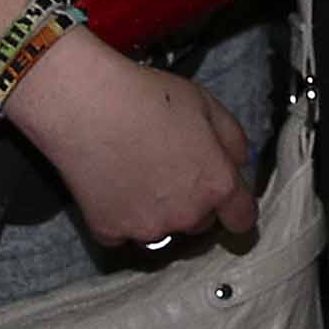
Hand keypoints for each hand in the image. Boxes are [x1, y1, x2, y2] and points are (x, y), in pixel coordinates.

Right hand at [8, 32, 255, 247]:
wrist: (85, 102)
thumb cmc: (144, 95)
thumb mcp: (205, 102)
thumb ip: (232, 139)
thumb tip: (238, 161)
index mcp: (217, 184)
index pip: (242, 220)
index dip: (235, 208)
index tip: (223, 200)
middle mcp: (188, 215)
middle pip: (199, 222)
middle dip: (189, 201)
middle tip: (165, 165)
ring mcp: (148, 228)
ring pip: (161, 229)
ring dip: (155, 211)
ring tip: (133, 170)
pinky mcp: (110, 232)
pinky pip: (121, 232)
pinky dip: (117, 215)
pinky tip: (109, 181)